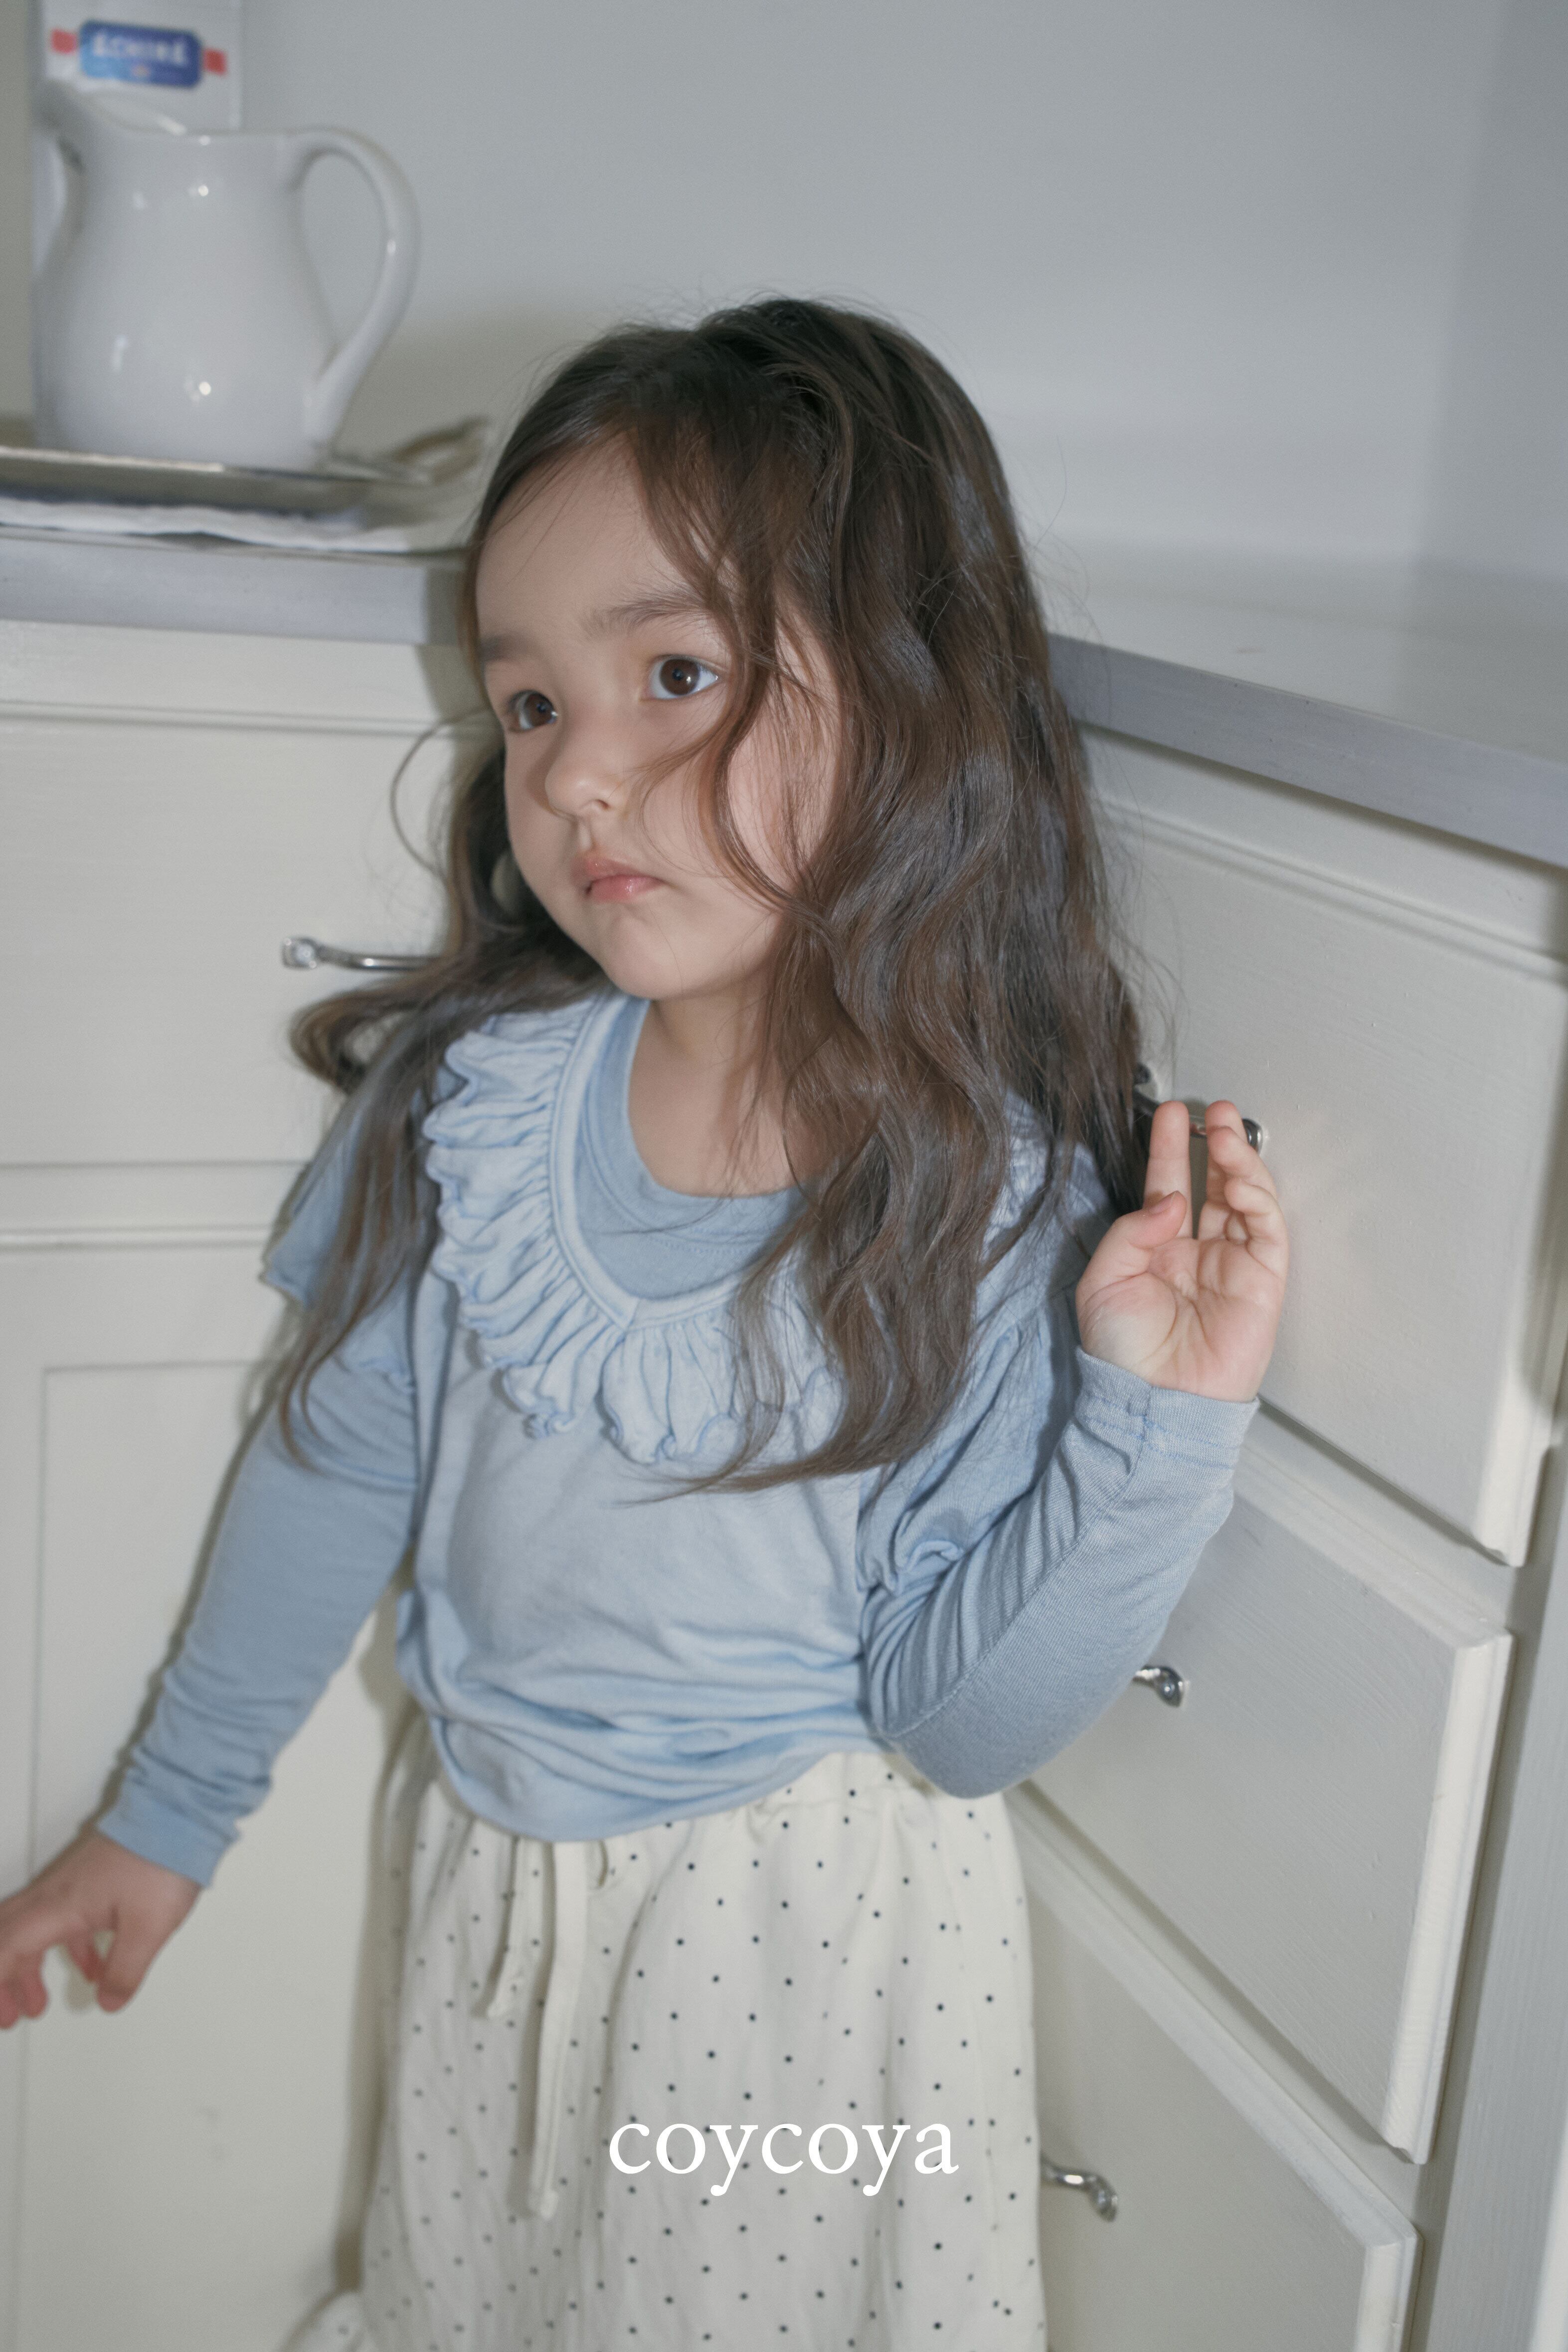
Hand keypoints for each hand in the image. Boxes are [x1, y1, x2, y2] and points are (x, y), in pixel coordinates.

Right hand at [0, 1825, 200, 2027]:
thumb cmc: (162, 1858)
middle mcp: (57, 1893)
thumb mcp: (148, 1927)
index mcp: (60, 1906)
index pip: (7, 1948)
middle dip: (4, 1978)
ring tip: (38, 2001)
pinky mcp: (92, 1879)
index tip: (5, 2015)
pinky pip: (65, 1920)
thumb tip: (108, 2001)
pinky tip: (93, 1968)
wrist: (181, 1811)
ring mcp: (73, 1884)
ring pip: (33, 1929)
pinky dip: (69, 1949)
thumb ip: (125, 1969)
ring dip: (29, 1967)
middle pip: (9, 1938)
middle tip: (10, 2014)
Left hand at [1075, 1098, 1287, 1402]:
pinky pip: (1266, 1228)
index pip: (1169, 1186)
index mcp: (1158, 1251)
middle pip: (1214, 1186)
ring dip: (1238, 1161)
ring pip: (1245, 1199)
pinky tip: (1237, 1175)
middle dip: (1215, 1144)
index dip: (1171, 1149)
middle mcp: (1197, 1253)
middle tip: (1212, 1111)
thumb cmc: (1124, 1353)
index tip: (1169, 1113)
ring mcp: (1233, 1265)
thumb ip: (1132, 1229)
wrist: (1154, 1401)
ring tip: (1224, 1130)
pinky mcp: (1262, 1280)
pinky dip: (1255, 1196)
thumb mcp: (1103, 1280)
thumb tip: (1172, 1198)